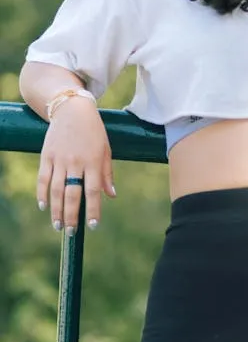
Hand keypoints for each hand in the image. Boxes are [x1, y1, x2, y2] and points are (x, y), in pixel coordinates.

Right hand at [37, 98, 115, 233]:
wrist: (72, 109)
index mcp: (94, 161)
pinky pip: (43, 178)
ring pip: (56, 189)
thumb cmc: (93, 131)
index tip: (93, 226)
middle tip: (70, 233)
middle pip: (73, 194)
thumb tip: (111, 195)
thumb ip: (107, 173)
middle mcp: (76, 162)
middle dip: (71, 216)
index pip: (93, 191)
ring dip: (56, 210)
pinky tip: (43, 206)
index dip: (93, 209)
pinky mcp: (47, 155)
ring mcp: (60, 159)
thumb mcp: (105, 149)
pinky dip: (42, 193)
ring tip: (58, 225)